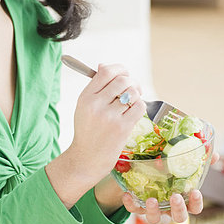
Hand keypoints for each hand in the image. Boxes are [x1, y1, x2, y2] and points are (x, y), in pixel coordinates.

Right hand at [69, 63, 145, 184]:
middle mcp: (96, 105)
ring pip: (133, 93)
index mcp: (85, 97)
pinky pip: (139, 107)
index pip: (106, 72)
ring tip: (132, 102)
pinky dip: (140, 106)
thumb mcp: (84, 106)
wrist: (87, 158)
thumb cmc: (88, 130)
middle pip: (123, 80)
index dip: (120, 69)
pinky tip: (134, 112)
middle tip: (134, 89)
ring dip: (137, 95)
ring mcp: (109, 117)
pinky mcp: (122, 128)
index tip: (124, 74)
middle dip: (132, 82)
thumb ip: (96, 87)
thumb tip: (104, 65)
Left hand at [121, 151, 218, 223]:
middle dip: (178, 209)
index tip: (195, 192)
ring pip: (155, 219)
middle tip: (175, 197)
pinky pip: (134, 209)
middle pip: (178, 218)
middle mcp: (169, 208)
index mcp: (183, 200)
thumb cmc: (167, 171)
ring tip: (151, 199)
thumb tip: (214, 154)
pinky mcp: (138, 206)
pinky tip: (128, 194)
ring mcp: (153, 209)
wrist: (140, 172)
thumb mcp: (181, 163)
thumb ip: (197, 160)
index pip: (195, 208)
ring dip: (154, 212)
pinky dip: (131, 204)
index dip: (196, 203)